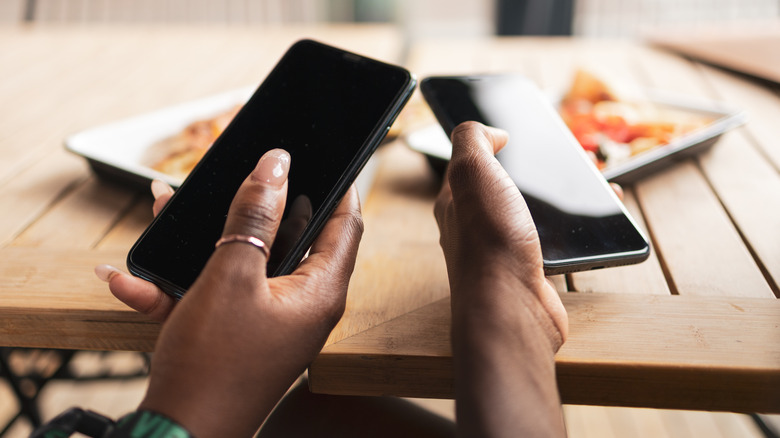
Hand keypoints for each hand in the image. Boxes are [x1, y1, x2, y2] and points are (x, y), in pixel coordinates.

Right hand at [101, 149, 362, 436]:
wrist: (177, 434)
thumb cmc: (212, 363)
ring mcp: (270, 321)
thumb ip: (254, 216)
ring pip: (244, 262)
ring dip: (205, 238)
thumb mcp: (231, 275)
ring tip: (166, 208)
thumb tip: (276, 165)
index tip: (323, 155)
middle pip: (289, 237)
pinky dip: (181, 284)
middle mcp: (302, 306)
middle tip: (233, 176)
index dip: (337, 186)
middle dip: (253, 205)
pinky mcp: (239, 334)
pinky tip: (131, 279)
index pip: (345, 224)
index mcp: (319, 291)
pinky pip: (217, 295)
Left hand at [436, 122, 567, 436]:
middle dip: (537, 170)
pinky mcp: (530, 271)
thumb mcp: (472, 171)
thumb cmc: (489, 242)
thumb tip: (490, 131)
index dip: (494, 144)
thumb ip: (473, 140)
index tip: (521, 134)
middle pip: (506, 186)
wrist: (511, 309)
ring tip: (592, 182)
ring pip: (533, 212)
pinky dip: (575, 227)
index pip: (470, 162)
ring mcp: (502, 249)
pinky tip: (595, 223)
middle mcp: (474, 225)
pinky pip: (554, 240)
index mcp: (455, 199)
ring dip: (561, 197)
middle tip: (569, 158)